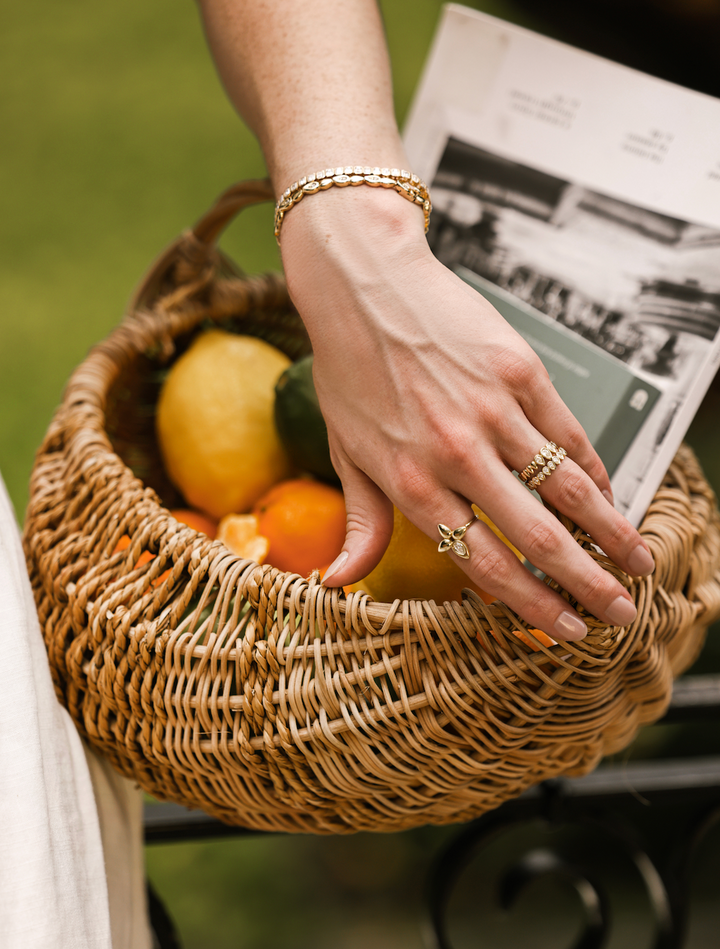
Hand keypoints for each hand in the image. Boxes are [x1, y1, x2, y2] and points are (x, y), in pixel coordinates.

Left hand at [279, 185, 654, 641]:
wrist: (364, 285)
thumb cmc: (350, 371)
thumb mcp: (345, 454)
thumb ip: (359, 523)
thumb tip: (337, 581)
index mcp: (411, 482)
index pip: (483, 563)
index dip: (530, 605)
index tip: (564, 630)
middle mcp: (455, 454)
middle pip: (536, 537)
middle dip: (585, 585)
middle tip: (618, 614)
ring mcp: (492, 412)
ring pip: (566, 489)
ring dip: (609, 533)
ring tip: (638, 564)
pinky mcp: (518, 373)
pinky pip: (568, 434)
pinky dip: (594, 473)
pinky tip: (610, 498)